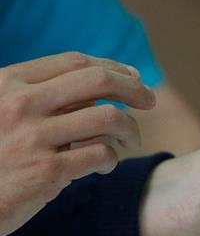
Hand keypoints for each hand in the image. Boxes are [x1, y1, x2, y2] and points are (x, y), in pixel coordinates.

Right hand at [0, 52, 155, 235]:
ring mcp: (33, 139)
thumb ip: (36, 98)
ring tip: (129, 141)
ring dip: (130, 129)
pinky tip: (104, 166)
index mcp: (6, 84)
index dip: (111, 67)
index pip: (74, 63)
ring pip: (108, 119)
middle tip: (149, 100)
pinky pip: (100, 156)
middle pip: (98, 81)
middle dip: (133, 88)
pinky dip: (111, 159)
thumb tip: (100, 81)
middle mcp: (20, 105)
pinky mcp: (46, 173)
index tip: (132, 76)